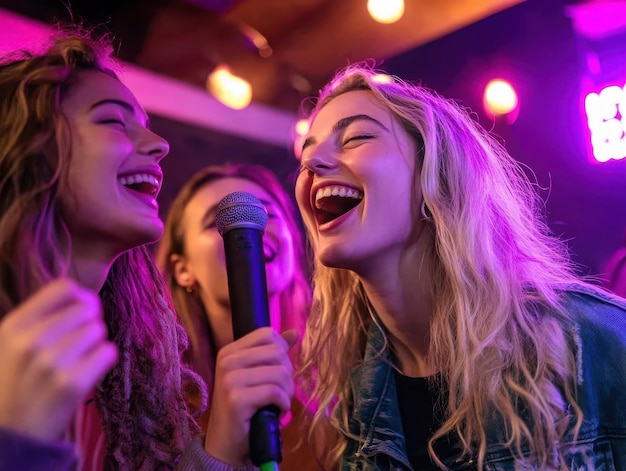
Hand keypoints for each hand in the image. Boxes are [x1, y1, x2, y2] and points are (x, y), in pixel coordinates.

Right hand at [0, 278, 117, 440]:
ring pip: (99, 330)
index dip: (80, 298)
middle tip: (76, 344)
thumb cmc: (17, 382)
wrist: (13, 433)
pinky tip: (85, 373)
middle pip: (88, 308)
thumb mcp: (12, 343)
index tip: (79, 312)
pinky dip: (102, 361)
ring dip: (94, 344)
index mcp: (13, 326)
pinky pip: (108, 352)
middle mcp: (31, 341)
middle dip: (88, 323)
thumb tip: (84, 295)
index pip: (64, 287)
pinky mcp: (72, 384)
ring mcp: (51, 363)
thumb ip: (41, 317)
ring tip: (76, 361)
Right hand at [204, 327, 297, 464]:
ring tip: (279, 403)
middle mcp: (226, 361)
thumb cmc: (244, 409)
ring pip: (280, 373)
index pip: (267, 334)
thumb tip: (294, 333)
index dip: (282, 350)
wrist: (225, 444)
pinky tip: (277, 412)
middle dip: (287, 374)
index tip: (278, 371)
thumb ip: (272, 353)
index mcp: (230, 351)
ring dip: (287, 392)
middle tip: (280, 392)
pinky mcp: (236, 399)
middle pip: (277, 352)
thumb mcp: (256, 376)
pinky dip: (283, 404)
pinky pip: (275, 392)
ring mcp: (229, 379)